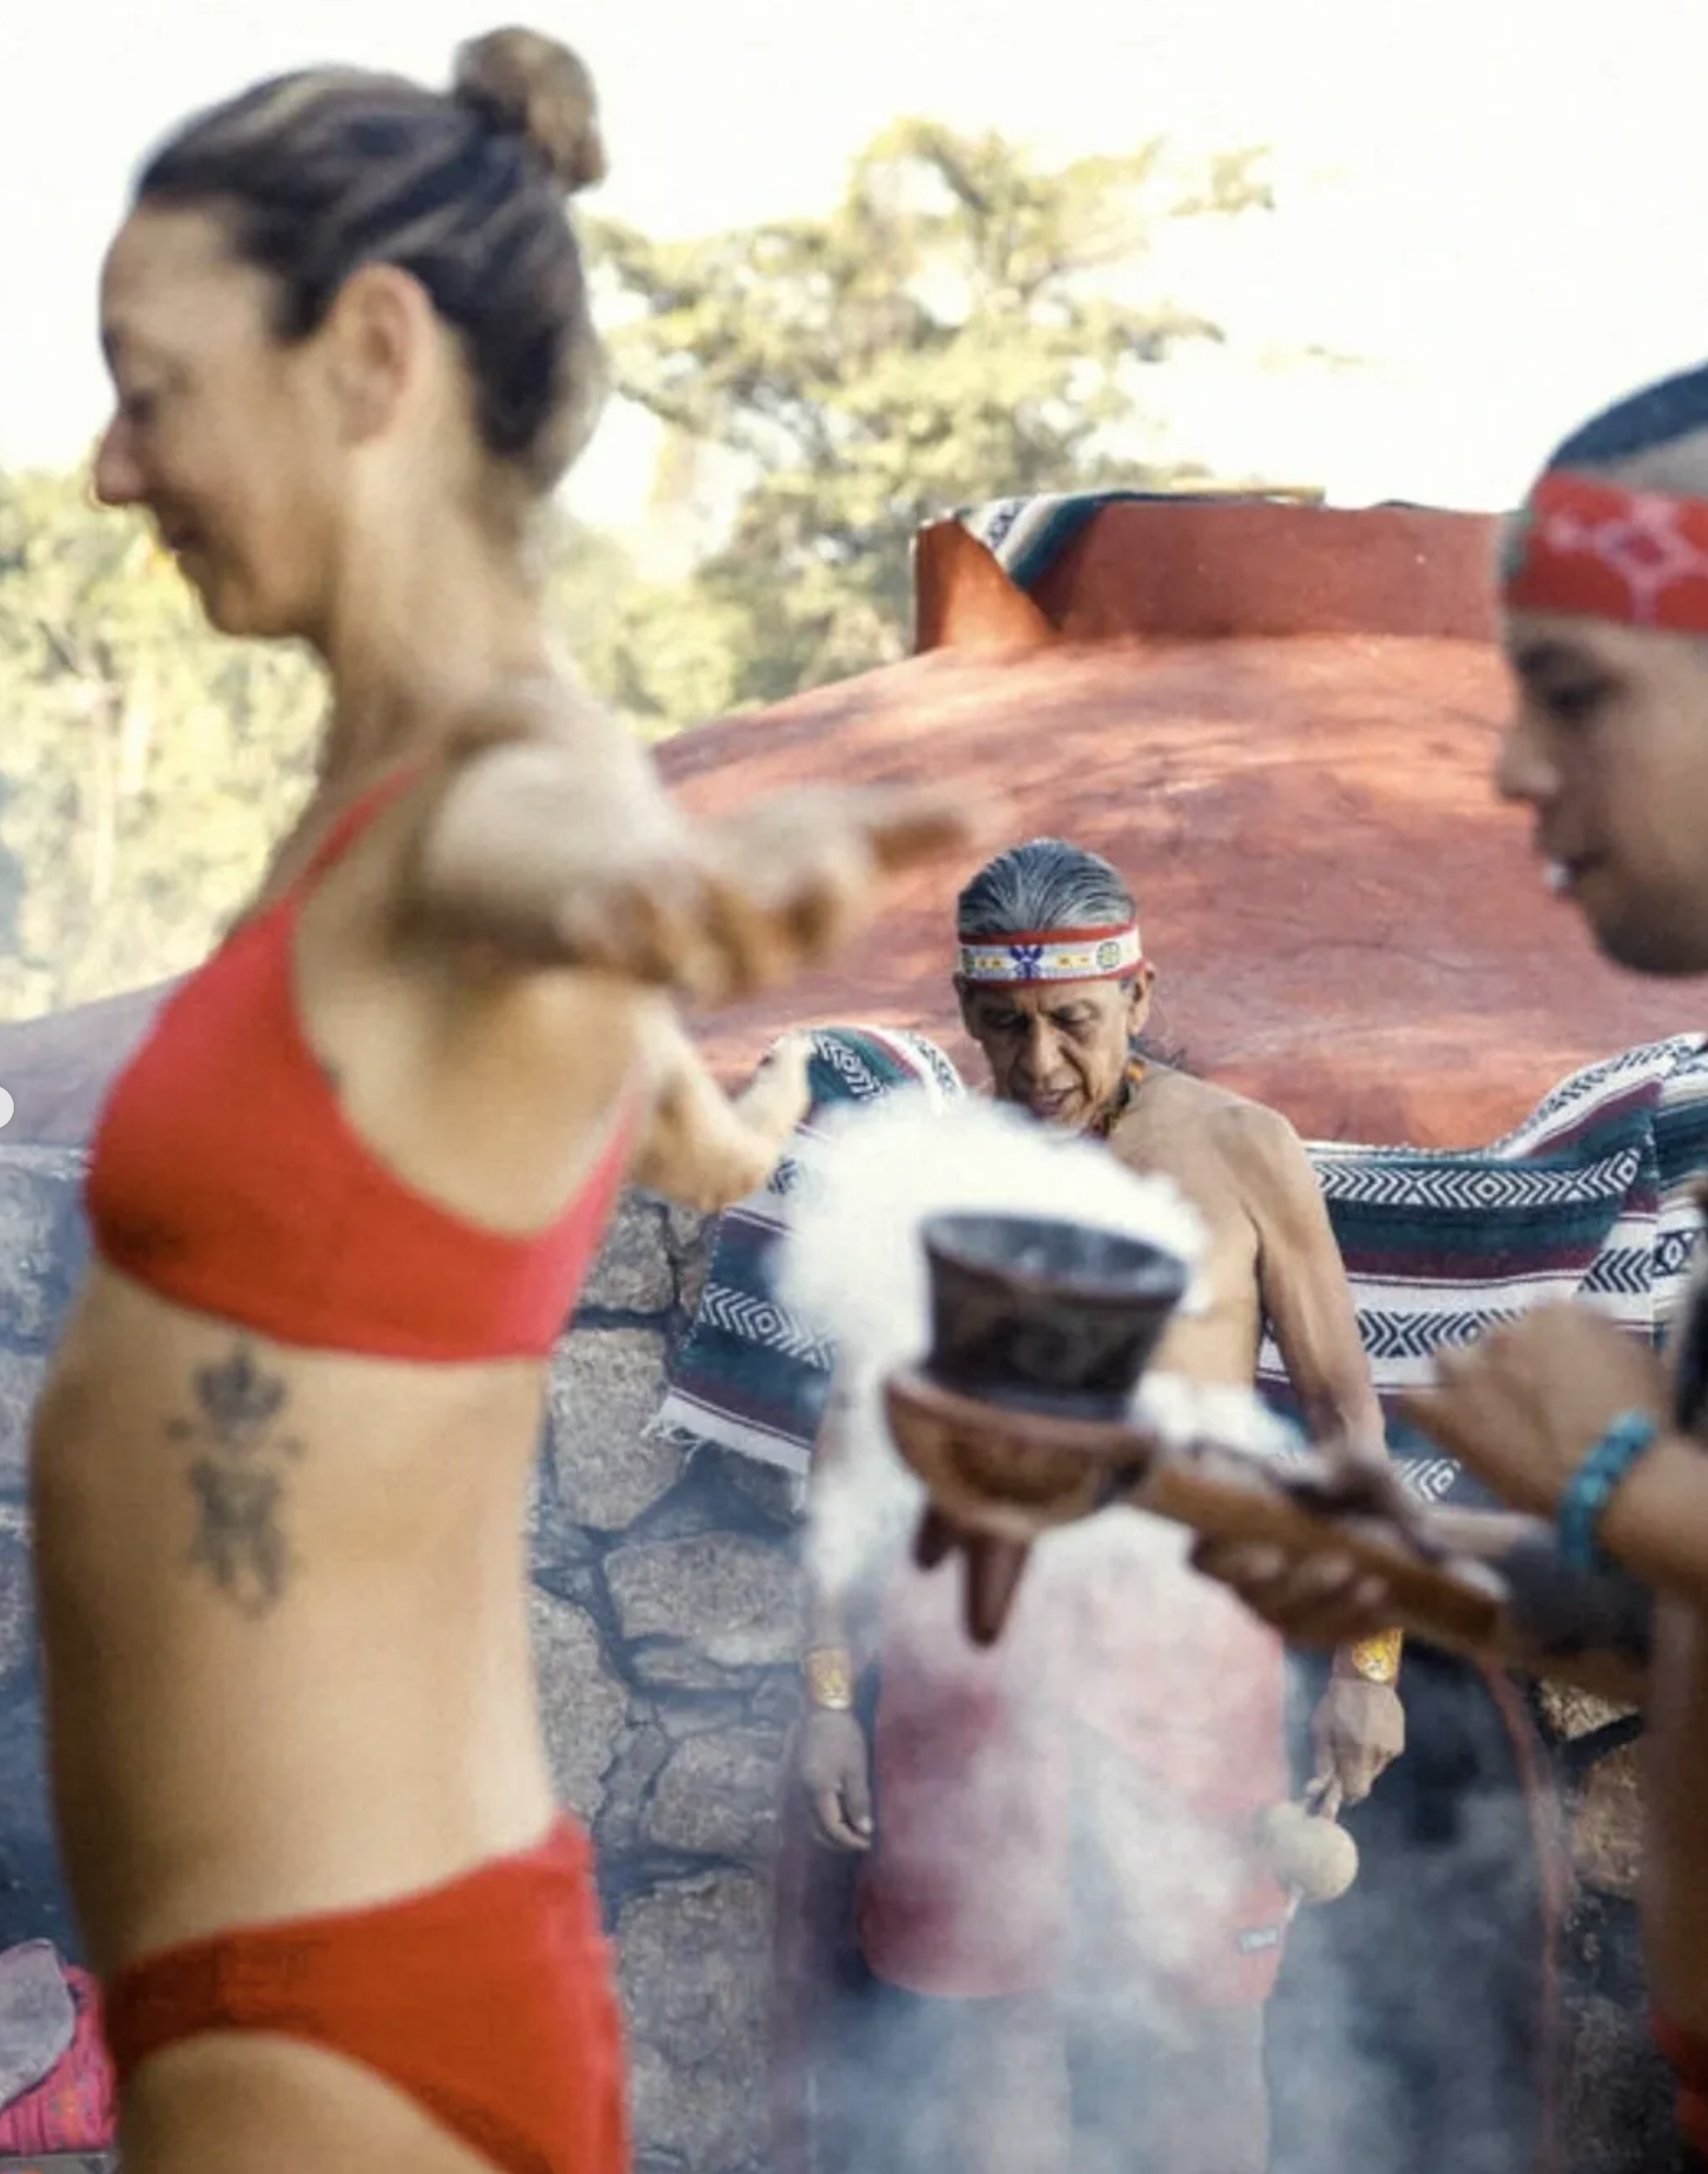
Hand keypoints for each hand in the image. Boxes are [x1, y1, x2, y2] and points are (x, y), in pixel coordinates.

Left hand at [557, 785, 983, 1003]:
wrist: (653, 880)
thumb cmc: (761, 862)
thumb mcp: (830, 828)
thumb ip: (904, 828)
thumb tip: (993, 813)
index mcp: (798, 933)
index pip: (825, 926)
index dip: (834, 897)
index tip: (837, 853)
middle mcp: (738, 964)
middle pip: (750, 959)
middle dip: (741, 915)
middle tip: (723, 868)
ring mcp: (669, 960)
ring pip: (672, 964)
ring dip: (667, 926)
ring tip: (660, 876)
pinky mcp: (609, 949)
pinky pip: (603, 956)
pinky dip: (597, 938)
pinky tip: (585, 915)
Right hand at [799, 1710, 874, 1851]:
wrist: (822, 1710)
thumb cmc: (843, 1737)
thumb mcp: (856, 1769)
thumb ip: (859, 1801)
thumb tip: (865, 1831)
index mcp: (817, 1792)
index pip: (832, 1829)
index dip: (850, 1840)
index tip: (869, 1842)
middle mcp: (801, 1794)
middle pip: (817, 1831)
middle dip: (839, 1841)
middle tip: (861, 1839)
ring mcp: (796, 1787)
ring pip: (810, 1822)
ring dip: (830, 1831)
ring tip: (852, 1828)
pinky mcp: (796, 1780)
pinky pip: (807, 1809)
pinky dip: (822, 1818)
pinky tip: (838, 1812)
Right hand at [1189, 1459, 1427, 1648]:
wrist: (1377, 1499)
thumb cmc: (1349, 1472)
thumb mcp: (1346, 1465)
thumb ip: (1325, 1473)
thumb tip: (1300, 1483)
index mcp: (1227, 1532)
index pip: (1203, 1561)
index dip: (1230, 1566)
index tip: (1274, 1555)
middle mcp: (1245, 1578)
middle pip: (1257, 1602)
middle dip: (1301, 1588)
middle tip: (1342, 1564)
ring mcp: (1277, 1607)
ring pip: (1293, 1627)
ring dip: (1333, 1611)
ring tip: (1374, 1586)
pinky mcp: (1312, 1625)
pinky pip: (1329, 1638)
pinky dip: (1358, 1627)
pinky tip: (1389, 1612)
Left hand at [1309, 1676, 1404, 1805]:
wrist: (1367, 1677)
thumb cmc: (1337, 1702)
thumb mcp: (1320, 1729)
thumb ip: (1321, 1762)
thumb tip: (1314, 1791)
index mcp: (1356, 1750)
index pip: (1354, 1792)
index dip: (1342, 1797)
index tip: (1331, 1796)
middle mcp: (1377, 1753)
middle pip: (1364, 1785)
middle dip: (1349, 1782)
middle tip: (1338, 1769)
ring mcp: (1391, 1749)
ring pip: (1373, 1773)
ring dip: (1360, 1767)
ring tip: (1352, 1743)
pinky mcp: (1399, 1743)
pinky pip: (1382, 1760)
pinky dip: (1372, 1755)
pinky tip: (1365, 1736)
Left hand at [1400, 1303, 1668, 1519]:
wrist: (1614, 1477)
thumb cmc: (1640, 1422)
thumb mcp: (1636, 1359)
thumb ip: (1599, 1334)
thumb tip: (1582, 1331)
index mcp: (1553, 1312)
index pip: (1536, 1320)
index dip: (1543, 1352)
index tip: (1552, 1377)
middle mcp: (1504, 1331)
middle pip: (1492, 1342)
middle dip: (1503, 1368)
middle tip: (1523, 1407)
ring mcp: (1469, 1369)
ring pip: (1447, 1361)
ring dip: (1461, 1383)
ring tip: (1481, 1417)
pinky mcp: (1445, 1412)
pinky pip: (1411, 1399)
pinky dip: (1422, 1409)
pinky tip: (1439, 1425)